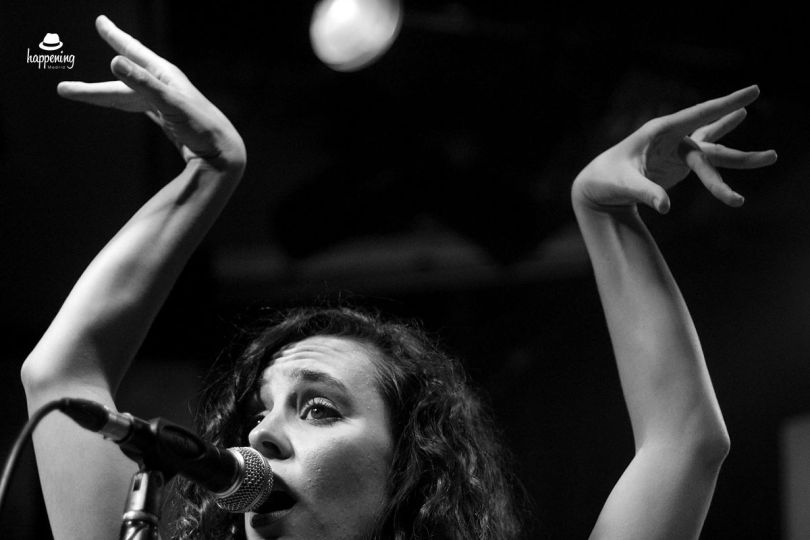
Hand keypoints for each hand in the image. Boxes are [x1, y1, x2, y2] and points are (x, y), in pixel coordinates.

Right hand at [57, 15, 245, 173]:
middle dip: (92, 87)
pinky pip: (139, 106)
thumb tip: (114, 60)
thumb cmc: (202, 126)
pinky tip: (124, 103)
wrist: (223, 153)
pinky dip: (126, 103)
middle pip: (120, 81)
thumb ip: (142, 83)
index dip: (115, 37)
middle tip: (63, 88)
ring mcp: (165, 102)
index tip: (101, 21)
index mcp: (163, 75)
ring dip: (103, 97)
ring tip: (78, 96)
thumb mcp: (170, 103)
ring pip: (126, 96)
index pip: (133, 52)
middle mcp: (164, 85)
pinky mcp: (168, 119)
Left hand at [572, 85, 776, 212]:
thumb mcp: (624, 185)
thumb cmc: (607, 179)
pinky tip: (742, 117)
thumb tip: (666, 207)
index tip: (752, 93)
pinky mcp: (678, 161)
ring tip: (772, 157)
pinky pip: (706, 155)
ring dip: (741, 159)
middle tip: (774, 156)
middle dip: (740, 155)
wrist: (598, 184)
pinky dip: (724, 143)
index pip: (699, 115)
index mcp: (660, 132)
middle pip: (712, 146)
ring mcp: (677, 149)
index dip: (726, 104)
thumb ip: (646, 193)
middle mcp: (673, 136)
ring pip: (714, 154)